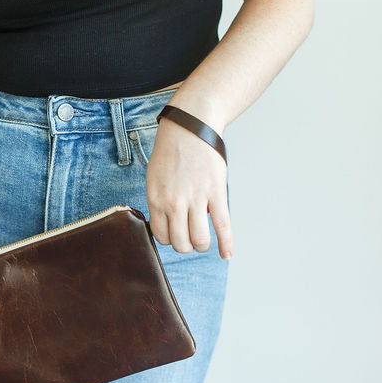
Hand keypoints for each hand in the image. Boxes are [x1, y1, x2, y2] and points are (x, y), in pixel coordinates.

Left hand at [145, 120, 232, 258]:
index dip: (169, 239)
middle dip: (185, 245)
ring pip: (199, 240)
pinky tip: (226, 254)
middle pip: (180, 242)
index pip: (161, 236)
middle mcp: (174, 202)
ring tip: (203, 241)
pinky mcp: (216, 194)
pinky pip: (222, 226)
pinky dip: (226, 244)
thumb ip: (159, 201)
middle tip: (189, 238)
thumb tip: (165, 224)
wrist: (190, 128)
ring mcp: (196, 199)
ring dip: (202, 245)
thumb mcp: (154, 178)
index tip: (175, 234)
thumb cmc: (172, 152)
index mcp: (156, 199)